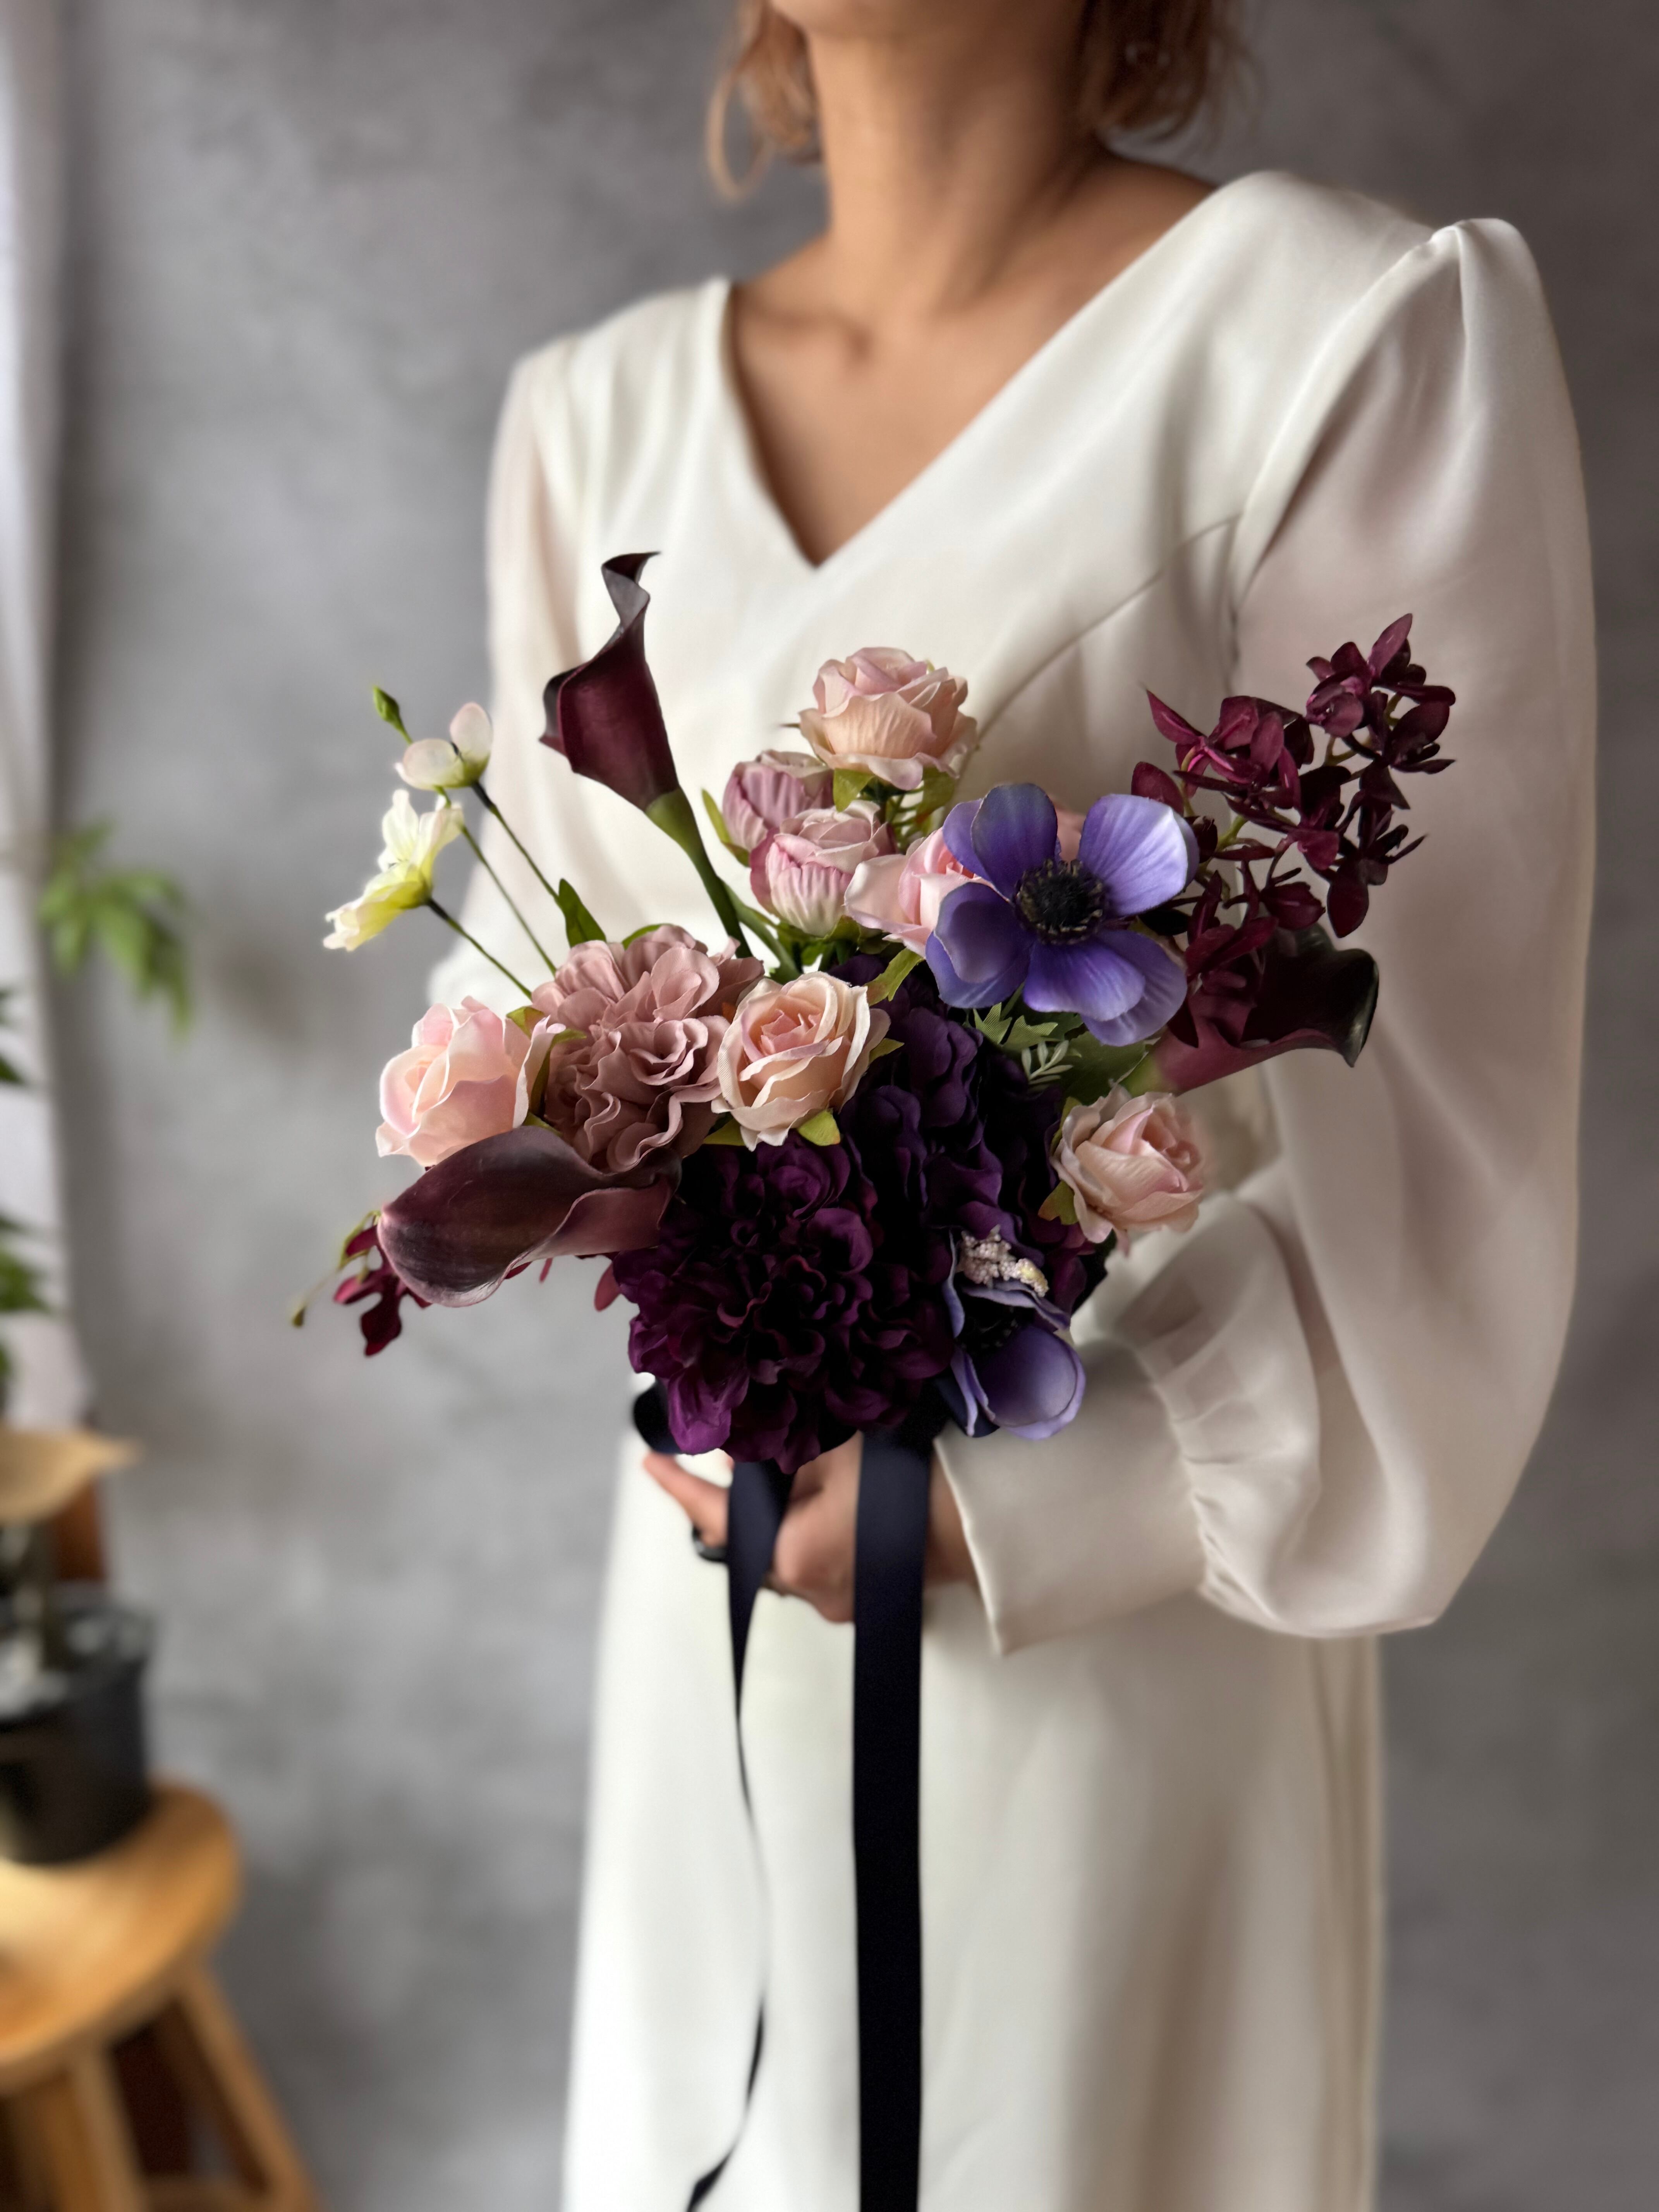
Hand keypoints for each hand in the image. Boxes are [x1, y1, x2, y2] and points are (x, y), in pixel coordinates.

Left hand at [643, 1433, 976, 1625]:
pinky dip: (807, 1526)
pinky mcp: (863, 1596)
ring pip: (783, 1548)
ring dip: (774, 1509)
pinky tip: (817, 1492)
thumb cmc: (908, 1477)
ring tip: (775, 1462)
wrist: (985, 1519)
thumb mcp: (833, 1447)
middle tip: (721, 1455)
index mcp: (789, 1554)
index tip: (648, 1462)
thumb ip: (778, 1445)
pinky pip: (817, 1559)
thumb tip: (736, 1442)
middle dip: (733, 1495)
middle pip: (747, 1538)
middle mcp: (807, 1589)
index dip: (678, 1486)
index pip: (714, 1516)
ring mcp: (837, 1600)